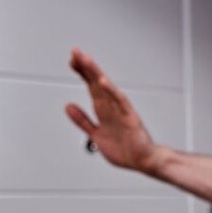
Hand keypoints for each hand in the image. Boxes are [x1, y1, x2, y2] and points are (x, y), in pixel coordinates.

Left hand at [65, 48, 161, 173]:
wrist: (143, 161)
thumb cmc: (124, 149)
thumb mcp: (96, 135)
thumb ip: (83, 120)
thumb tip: (68, 106)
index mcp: (103, 109)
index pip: (91, 86)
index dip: (81, 73)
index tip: (71, 60)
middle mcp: (111, 106)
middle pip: (96, 82)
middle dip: (85, 67)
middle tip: (75, 51)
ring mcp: (121, 110)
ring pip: (106, 87)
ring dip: (95, 73)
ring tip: (86, 59)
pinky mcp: (130, 117)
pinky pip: (120, 101)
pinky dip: (111, 91)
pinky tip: (102, 81)